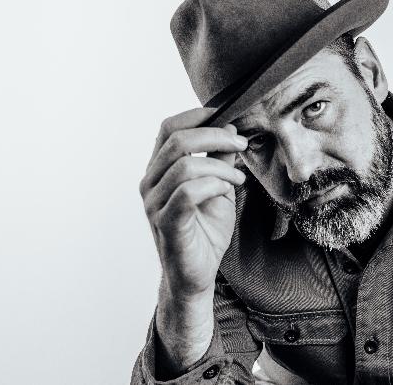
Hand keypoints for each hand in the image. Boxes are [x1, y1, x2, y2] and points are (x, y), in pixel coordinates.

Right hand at [139, 108, 247, 300]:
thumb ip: (220, 160)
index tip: (228, 116)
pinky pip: (186, 193)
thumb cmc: (205, 233)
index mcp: (160, 170)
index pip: (169, 129)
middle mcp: (151, 183)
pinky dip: (212, 185)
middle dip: (215, 136)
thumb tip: (231, 130)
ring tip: (238, 178)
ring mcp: (155, 204)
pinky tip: (227, 190)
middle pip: (177, 140)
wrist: (197, 276)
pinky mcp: (166, 223)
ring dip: (220, 166)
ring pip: (184, 166)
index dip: (197, 116)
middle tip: (242, 144)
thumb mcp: (219, 188)